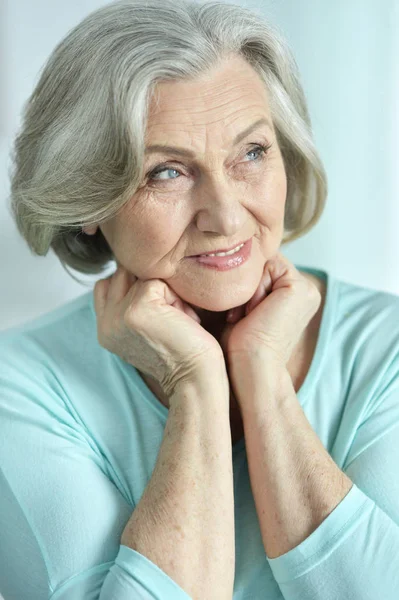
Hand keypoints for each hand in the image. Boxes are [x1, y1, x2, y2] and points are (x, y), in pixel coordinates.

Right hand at [93, 263, 224, 398]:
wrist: (195, 377)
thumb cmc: (182, 353)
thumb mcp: (148, 328)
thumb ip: (132, 303)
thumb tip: (138, 269)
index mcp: (105, 328)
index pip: (107, 283)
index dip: (135, 286)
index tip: (160, 309)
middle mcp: (106, 322)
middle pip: (124, 272)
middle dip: (152, 285)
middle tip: (171, 315)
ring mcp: (118, 315)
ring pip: (142, 274)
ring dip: (166, 291)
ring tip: (177, 318)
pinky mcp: (136, 308)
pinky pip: (158, 281)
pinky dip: (176, 298)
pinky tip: (183, 320)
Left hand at [219, 252, 321, 367]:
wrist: (249, 369)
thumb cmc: (239, 348)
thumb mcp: (240, 308)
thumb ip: (245, 284)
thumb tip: (226, 261)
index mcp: (294, 297)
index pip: (260, 267)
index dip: (241, 283)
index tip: (233, 314)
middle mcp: (304, 291)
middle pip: (261, 262)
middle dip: (244, 284)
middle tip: (238, 316)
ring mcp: (305, 288)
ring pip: (262, 263)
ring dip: (247, 287)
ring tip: (244, 315)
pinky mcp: (299, 288)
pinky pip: (266, 266)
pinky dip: (253, 288)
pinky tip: (252, 313)